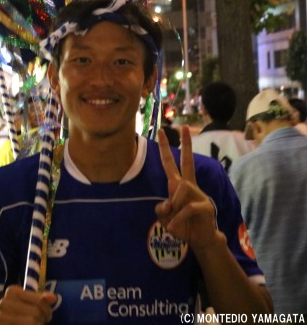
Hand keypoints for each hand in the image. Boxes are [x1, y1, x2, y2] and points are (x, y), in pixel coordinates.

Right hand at [0, 285, 56, 323]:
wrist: (5, 322)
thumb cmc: (21, 310)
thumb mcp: (32, 301)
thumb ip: (42, 298)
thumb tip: (53, 297)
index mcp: (12, 291)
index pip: (39, 301)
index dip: (46, 308)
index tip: (45, 312)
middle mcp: (4, 303)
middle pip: (36, 312)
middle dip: (42, 318)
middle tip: (40, 320)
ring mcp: (2, 317)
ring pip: (32, 322)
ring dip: (37, 324)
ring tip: (35, 323)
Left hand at [156, 126, 221, 251]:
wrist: (200, 240)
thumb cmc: (182, 225)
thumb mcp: (165, 217)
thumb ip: (161, 209)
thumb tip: (167, 204)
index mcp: (178, 186)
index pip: (170, 164)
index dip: (165, 149)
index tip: (161, 131)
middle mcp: (189, 186)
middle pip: (187, 161)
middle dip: (185, 144)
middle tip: (184, 127)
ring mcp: (199, 195)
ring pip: (181, 188)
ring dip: (173, 205)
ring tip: (172, 220)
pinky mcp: (206, 206)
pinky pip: (187, 207)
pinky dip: (178, 218)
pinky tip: (174, 228)